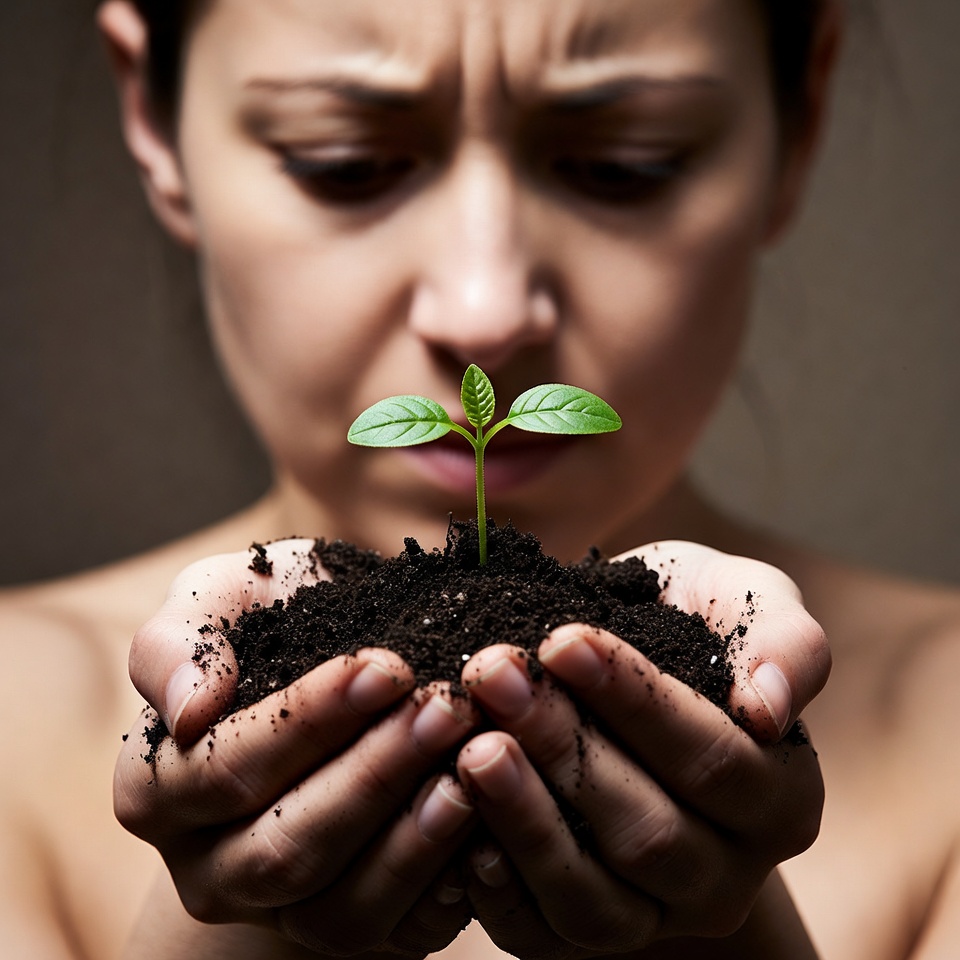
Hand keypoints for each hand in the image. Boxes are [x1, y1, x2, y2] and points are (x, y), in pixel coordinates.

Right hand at [117, 540, 479, 956]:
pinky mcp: (352, 924)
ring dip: (415, 837)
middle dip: (375, 776)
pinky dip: (445, 888)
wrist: (341, 663)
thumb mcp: (220, 599)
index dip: (310, 722)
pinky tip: (489, 828)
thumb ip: (180, 642)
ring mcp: (279, 910)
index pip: (226, 771)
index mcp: (157, 789)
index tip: (386, 666)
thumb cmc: (275, 620)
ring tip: (474, 766)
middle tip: (447, 708)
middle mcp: (209, 867)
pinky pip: (396, 934)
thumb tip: (189, 707)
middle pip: (286, 849)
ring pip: (339, 910)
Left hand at [454, 542, 827, 957]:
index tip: (562, 638)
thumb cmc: (690, 624)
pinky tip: (456, 811)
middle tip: (492, 674)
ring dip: (524, 818)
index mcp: (781, 797)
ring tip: (470, 745)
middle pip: (648, 832)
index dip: (636, 703)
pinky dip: (495, 883)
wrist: (625, 675)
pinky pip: (539, 930)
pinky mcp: (584, 934)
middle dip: (562, 748)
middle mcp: (726, 874)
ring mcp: (654, 915)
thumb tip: (769, 706)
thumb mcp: (746, 602)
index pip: (714, 761)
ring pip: (592, 896)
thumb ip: (783, 641)